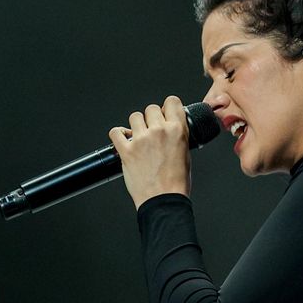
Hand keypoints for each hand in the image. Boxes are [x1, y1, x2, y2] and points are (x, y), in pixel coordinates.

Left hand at [108, 95, 191, 210]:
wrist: (164, 200)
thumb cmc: (177, 182)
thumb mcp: (186, 153)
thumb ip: (178, 136)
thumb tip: (171, 127)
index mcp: (178, 130)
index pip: (172, 101)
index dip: (167, 107)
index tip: (165, 113)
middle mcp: (159, 131)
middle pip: (151, 108)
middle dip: (151, 118)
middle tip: (152, 131)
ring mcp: (141, 140)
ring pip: (134, 116)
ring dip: (135, 126)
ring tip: (138, 137)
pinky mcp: (126, 151)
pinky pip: (115, 132)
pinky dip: (118, 135)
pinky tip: (123, 141)